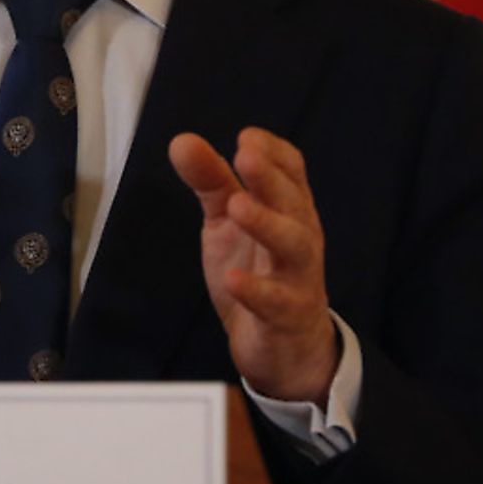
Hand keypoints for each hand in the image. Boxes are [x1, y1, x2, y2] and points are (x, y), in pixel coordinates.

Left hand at [169, 128, 337, 404]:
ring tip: (238, 207)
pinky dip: (256, 290)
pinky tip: (234, 280)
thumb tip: (183, 141)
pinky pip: (276, 303)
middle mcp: (299, 237)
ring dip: (268, 224)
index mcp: (288, 209)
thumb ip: (210, 182)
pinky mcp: (287, 316)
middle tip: (245, 156)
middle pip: (293, 202)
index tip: (247, 137)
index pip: (292, 171)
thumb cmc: (258, 270)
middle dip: (270, 178)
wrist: (282, 345)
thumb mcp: (228, 222)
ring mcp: (297, 277)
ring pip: (295, 246)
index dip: (273, 152)